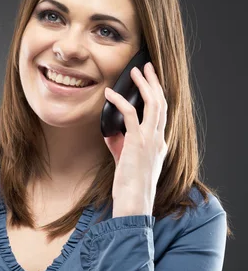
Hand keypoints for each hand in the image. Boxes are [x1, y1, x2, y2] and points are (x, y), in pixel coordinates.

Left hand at [102, 62, 168, 216]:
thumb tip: (110, 131)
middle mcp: (158, 139)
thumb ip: (120, 144)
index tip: (150, 82)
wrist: (134, 202)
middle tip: (146, 68)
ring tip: (135, 72)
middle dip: (154, 82)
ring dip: (144, 85)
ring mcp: (150, 140)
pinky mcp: (137, 142)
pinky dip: (119, 100)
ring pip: (153, 103)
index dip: (156, 95)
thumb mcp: (125, 162)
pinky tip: (109, 94)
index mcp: (159, 144)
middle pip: (162, 103)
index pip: (161, 114)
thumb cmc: (129, 187)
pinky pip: (130, 113)